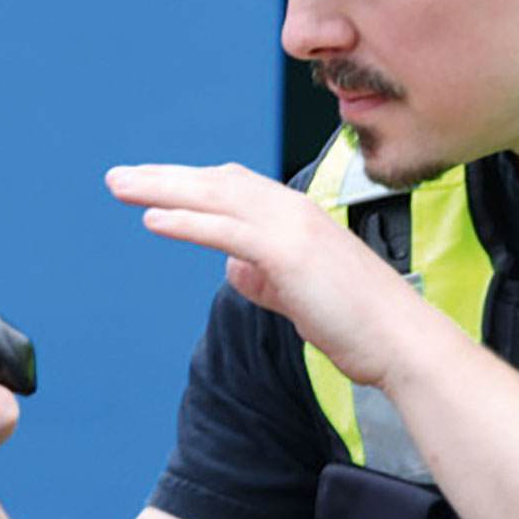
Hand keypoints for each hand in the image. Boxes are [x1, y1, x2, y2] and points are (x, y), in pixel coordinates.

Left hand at [108, 160, 430, 385]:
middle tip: (117, 177)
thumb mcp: (301, 293)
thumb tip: (233, 268)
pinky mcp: (288, 254)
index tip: (153, 183)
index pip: (234, 187)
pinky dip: (187, 221)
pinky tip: (152, 219)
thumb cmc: (357, 322)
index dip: (192, 183)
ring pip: (216, 198)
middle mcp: (294, 211)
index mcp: (298, 216)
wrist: (401, 341)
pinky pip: (226, 231)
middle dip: (163, 177)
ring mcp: (292, 229)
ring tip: (119, 185)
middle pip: (216, 182)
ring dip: (162, 188)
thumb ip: (266, 277)